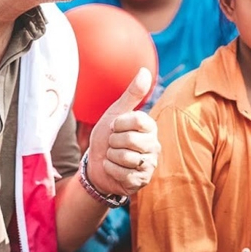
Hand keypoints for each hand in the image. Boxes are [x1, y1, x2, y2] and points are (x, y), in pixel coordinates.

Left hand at [86, 68, 159, 197]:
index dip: (118, 124)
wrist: (96, 164)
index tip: (115, 127)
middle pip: (130, 140)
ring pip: (126, 158)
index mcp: (150, 127)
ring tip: (114, 157)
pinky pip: (123, 174)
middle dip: (113, 142)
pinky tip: (114, 170)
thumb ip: (132, 94)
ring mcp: (150, 164)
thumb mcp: (115, 112)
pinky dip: (111, 170)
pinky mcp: (142, 181)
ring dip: (111, 157)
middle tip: (113, 144)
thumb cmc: (108, 136)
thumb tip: (145, 70)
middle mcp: (154, 145)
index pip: (136, 120)